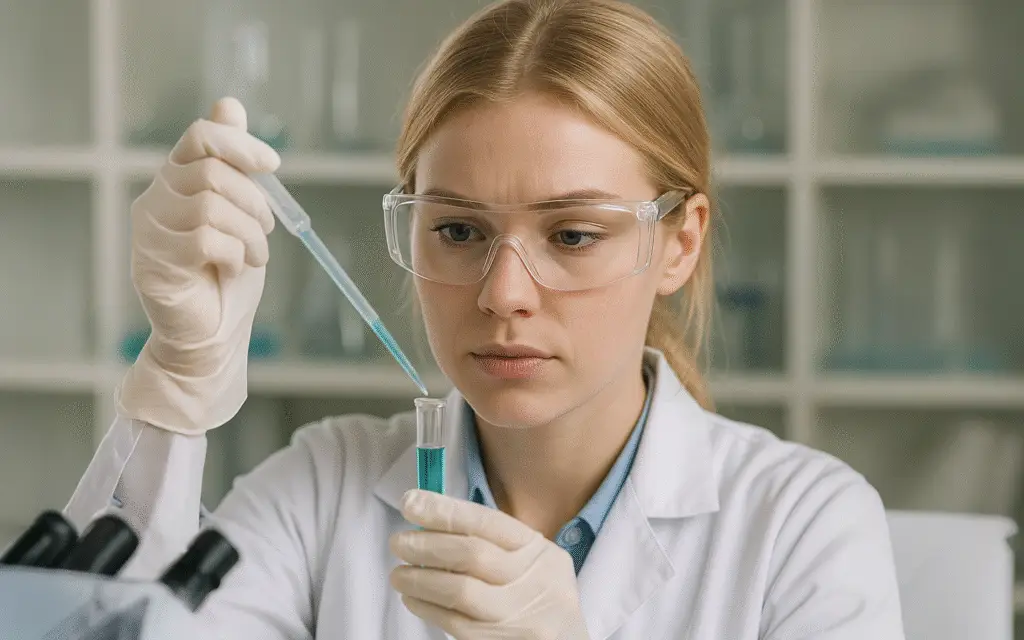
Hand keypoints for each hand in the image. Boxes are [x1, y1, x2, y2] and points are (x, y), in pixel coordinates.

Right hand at [118, 97, 280, 434]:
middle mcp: (155, 198)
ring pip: (212, 206)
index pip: (199, 136)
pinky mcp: (154, 263)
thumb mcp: (240, 211)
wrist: (212, 333)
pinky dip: (234, 253)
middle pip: (211, 170)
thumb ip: (232, 163)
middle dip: (254, 201)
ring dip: (249, 233)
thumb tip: (228, 103)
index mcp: (176, 179)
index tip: (273, 165)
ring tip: (255, 255)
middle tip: (267, 230)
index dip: (240, 144)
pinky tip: (236, 267)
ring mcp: (150, 231)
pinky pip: (206, 240)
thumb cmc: (226, 273)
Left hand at [390, 490, 590, 639]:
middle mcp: (534, 580)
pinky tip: (413, 598)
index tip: (411, 503)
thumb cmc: (540, 600)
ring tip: (398, 573)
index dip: (445, 510)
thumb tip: (434, 521)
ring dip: (420, 579)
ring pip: (460, 590)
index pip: (488, 522)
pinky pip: (455, 623)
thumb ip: (494, 544)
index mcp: (540, 552)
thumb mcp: (533, 564)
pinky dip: (427, 607)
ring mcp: (519, 615)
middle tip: (399, 542)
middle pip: (472, 554)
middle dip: (428, 545)